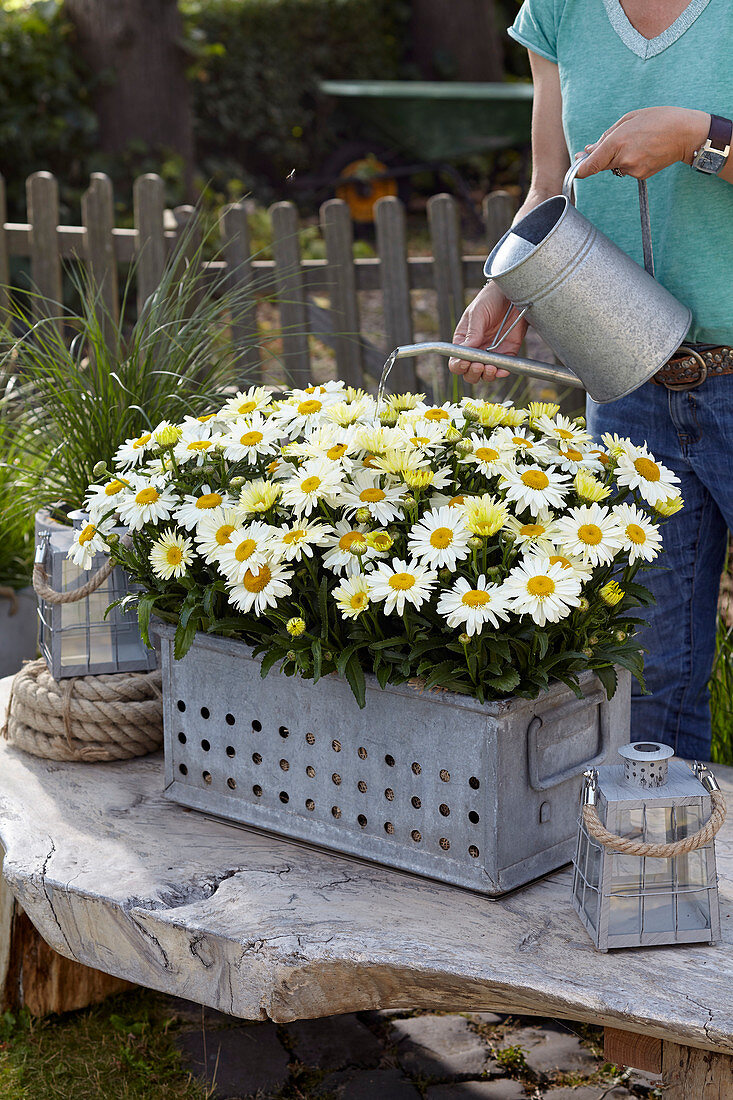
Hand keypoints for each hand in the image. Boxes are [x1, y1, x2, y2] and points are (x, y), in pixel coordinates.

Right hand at [448, 282, 527, 383]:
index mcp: (464, 341)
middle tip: (478, 365)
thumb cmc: (490, 300)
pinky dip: (502, 373)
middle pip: (469, 372)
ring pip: (485, 375)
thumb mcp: (477, 313)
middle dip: (472, 373)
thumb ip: (473, 332)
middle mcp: (476, 350)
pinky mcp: (507, 353)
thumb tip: (466, 351)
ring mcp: (492, 354)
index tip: (464, 362)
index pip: (456, 360)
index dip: (458, 365)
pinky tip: (501, 370)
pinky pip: (503, 368)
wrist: (512, 294)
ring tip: (490, 368)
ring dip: (486, 375)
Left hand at [575, 106, 709, 179]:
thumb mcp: (628, 119)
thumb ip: (606, 137)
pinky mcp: (641, 175)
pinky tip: (643, 150)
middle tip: (602, 147)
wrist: (685, 133)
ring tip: (636, 142)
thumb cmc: (658, 120)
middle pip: (600, 166)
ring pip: (614, 167)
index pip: (589, 166)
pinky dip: (630, 161)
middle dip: (597, 159)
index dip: (579, 170)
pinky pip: (627, 170)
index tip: (574, 170)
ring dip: (617, 158)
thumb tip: (589, 150)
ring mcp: (633, 170)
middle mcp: (623, 160)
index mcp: (616, 143)